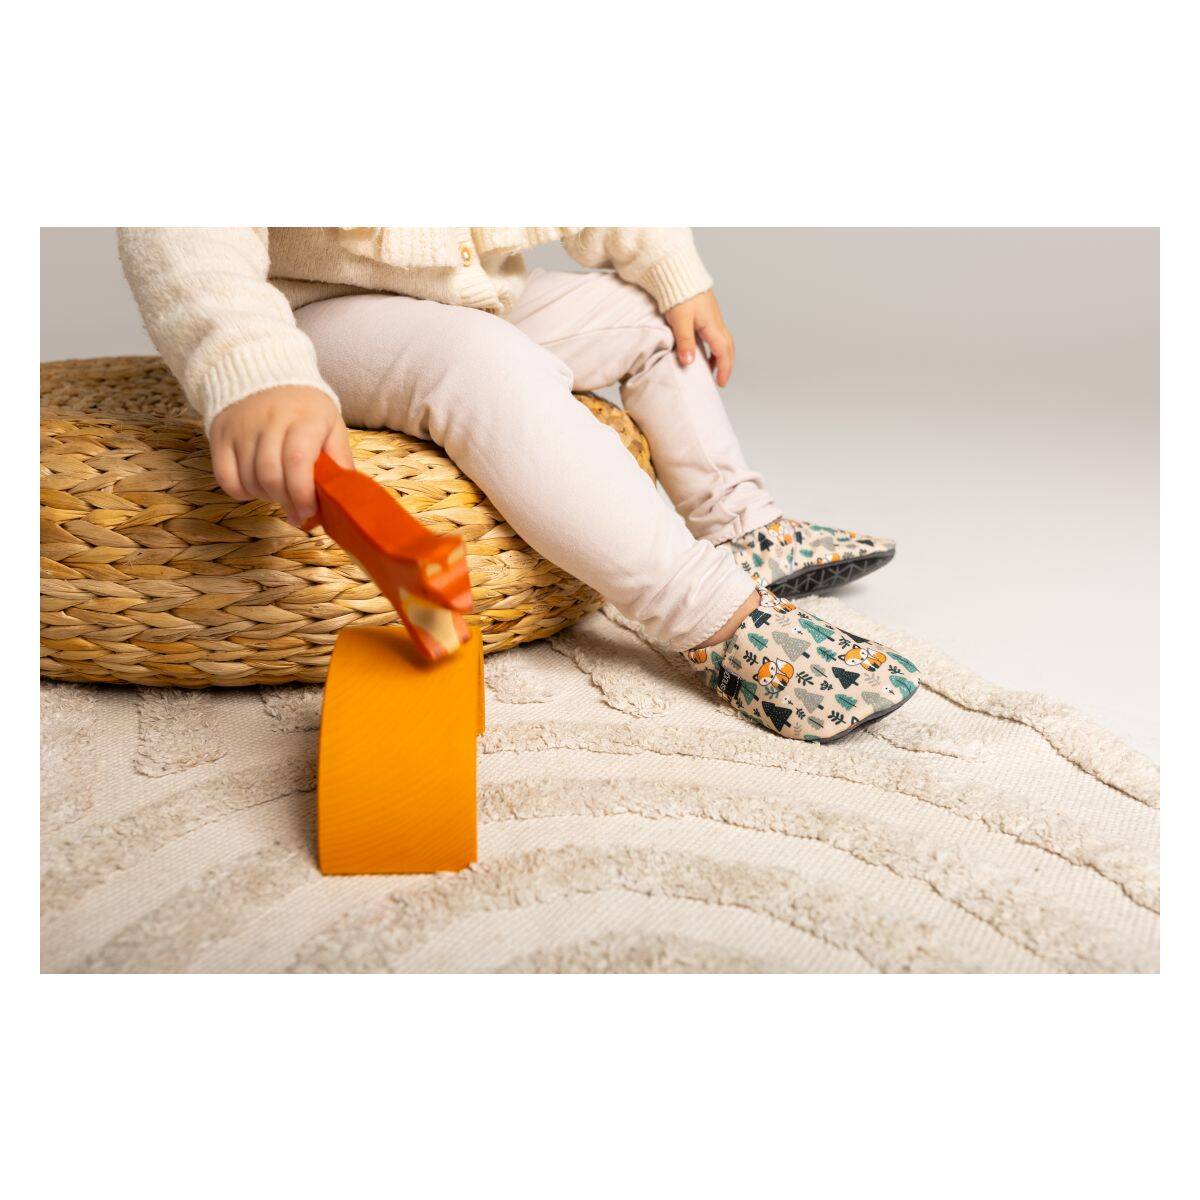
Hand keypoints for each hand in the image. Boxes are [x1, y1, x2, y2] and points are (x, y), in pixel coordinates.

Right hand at [209, 386, 352, 526]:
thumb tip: (344, 497)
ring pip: (249, 479)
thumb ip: (339, 459)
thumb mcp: (331, 425)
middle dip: (286, 501)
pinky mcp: (220, 435)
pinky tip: (255, 487)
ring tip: (279, 493)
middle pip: (271, 475)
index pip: (297, 460)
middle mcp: (270, 420)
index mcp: (305, 418)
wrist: (264, 374)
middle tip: (297, 510)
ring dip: (266, 496)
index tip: (309, 511)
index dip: (302, 493)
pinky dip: (241, 491)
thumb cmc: (304, 409)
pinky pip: (225, 477)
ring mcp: (242, 428)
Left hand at [664, 289, 735, 385]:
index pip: (723, 352)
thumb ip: (685, 342)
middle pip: (728, 347)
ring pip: (724, 341)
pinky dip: (714, 347)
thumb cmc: (679, 294)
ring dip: (721, 356)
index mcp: (713, 325)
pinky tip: (704, 350)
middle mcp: (716, 322)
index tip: (720, 383)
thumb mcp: (680, 320)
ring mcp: (713, 317)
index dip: (724, 369)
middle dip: (726, 365)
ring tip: (712, 369)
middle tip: (720, 380)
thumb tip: (689, 362)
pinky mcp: (707, 314)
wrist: (678, 273)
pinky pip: (716, 334)